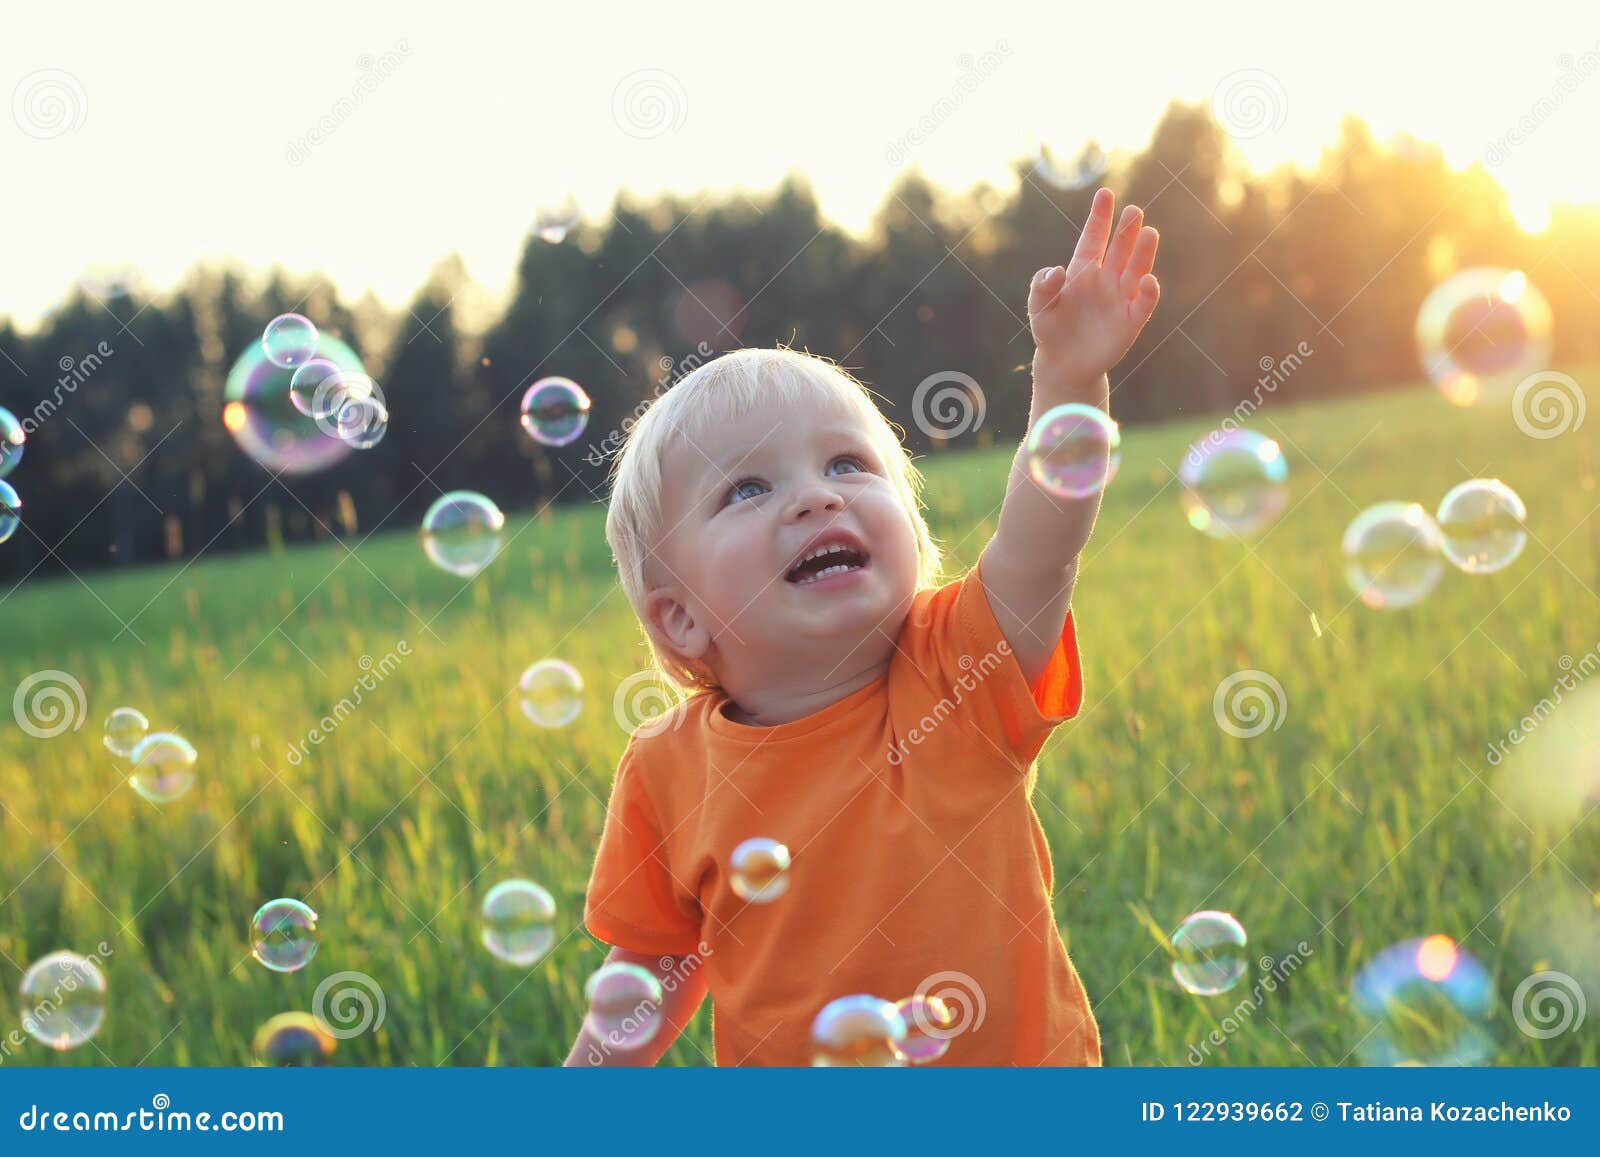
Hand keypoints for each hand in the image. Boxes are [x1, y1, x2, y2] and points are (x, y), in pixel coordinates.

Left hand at [1028, 187, 1160, 376]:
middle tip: (1134, 211)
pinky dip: (1148, 292)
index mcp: (1083, 271)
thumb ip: (1041, 286)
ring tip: (1149, 232)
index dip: (1100, 217)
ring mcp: (1120, 298)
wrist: (1063, 365)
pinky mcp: (1131, 321)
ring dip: (1143, 253)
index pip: (1093, 238)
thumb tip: (1056, 271)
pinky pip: (1144, 303)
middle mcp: (1106, 279)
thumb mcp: (1037, 308)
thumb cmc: (1049, 331)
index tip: (1104, 194)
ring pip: (1136, 270)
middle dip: (1127, 230)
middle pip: (1120, 249)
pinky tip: (1148, 279)